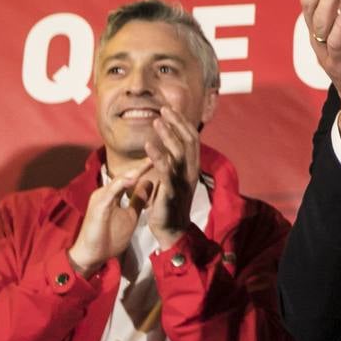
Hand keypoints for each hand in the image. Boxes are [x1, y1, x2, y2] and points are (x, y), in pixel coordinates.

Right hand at [67, 162, 150, 274]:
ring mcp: (101, 197)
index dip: (147, 168)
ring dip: (135, 171)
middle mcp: (106, 192)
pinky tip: (134, 178)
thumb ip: (137, 200)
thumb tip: (149, 184)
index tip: (164, 159)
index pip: (132, 177)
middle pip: (126, 174)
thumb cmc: (109, 237)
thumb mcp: (130, 215)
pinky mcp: (98, 206)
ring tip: (150, 160)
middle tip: (159, 151)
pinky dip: (122, 184)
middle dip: (142, 164)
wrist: (92, 255)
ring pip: (119, 180)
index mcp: (114, 193)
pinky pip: (110, 192)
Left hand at [140, 106, 200, 247]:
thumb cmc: (170, 204)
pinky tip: (148, 145)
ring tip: (156, 121)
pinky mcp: (171, 192)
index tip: (170, 110)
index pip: (192, 139)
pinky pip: (166, 170)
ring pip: (179, 152)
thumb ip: (173, 163)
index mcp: (192, 168)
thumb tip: (167, 146)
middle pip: (189, 141)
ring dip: (168, 135)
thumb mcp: (174, 179)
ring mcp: (183, 182)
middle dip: (177, 123)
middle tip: (164, 108)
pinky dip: (158, 156)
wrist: (172, 231)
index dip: (182, 123)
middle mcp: (191, 172)